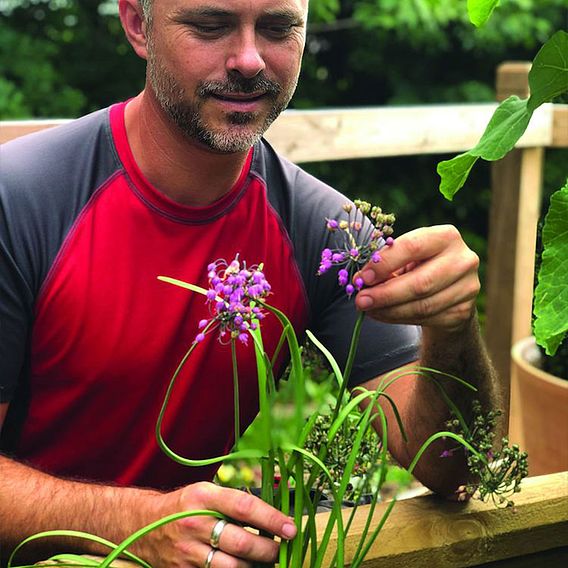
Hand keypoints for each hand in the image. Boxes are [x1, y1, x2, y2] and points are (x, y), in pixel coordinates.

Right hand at [144, 482, 295, 567]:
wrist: (143, 526)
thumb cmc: (184, 507)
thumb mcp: (206, 493)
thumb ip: (233, 503)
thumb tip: (272, 516)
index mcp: (203, 497)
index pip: (244, 507)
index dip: (271, 518)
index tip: (291, 528)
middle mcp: (195, 523)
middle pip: (241, 543)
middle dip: (268, 549)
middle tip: (281, 549)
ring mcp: (188, 551)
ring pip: (232, 567)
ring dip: (254, 566)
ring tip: (266, 561)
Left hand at [354, 225, 479, 332]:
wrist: (448, 290)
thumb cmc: (419, 266)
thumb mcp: (405, 258)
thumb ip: (385, 264)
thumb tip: (361, 280)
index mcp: (446, 236)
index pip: (412, 247)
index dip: (385, 263)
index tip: (362, 277)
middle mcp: (463, 260)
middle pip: (420, 283)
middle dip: (385, 294)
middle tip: (361, 301)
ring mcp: (467, 288)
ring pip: (422, 306)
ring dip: (389, 310)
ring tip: (368, 309)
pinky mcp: (464, 311)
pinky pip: (427, 319)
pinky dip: (399, 318)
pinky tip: (383, 315)